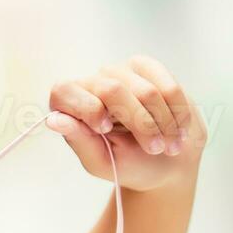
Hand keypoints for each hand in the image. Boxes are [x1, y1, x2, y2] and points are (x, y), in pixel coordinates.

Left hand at [45, 55, 205, 191]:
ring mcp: (119, 71)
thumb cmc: (128, 164)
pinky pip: (168, 86)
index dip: (86, 108)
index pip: (64, 91)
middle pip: (111, 89)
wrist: (166, 162)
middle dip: (139, 124)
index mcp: (70, 106)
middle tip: (154, 149)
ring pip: (146, 90)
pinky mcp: (146, 67)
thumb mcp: (100, 161)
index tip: (105, 129)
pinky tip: (178, 130)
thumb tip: (53, 120)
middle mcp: (91, 83)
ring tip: (169, 146)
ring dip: (163, 123)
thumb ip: (79, 140)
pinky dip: (178, 113)